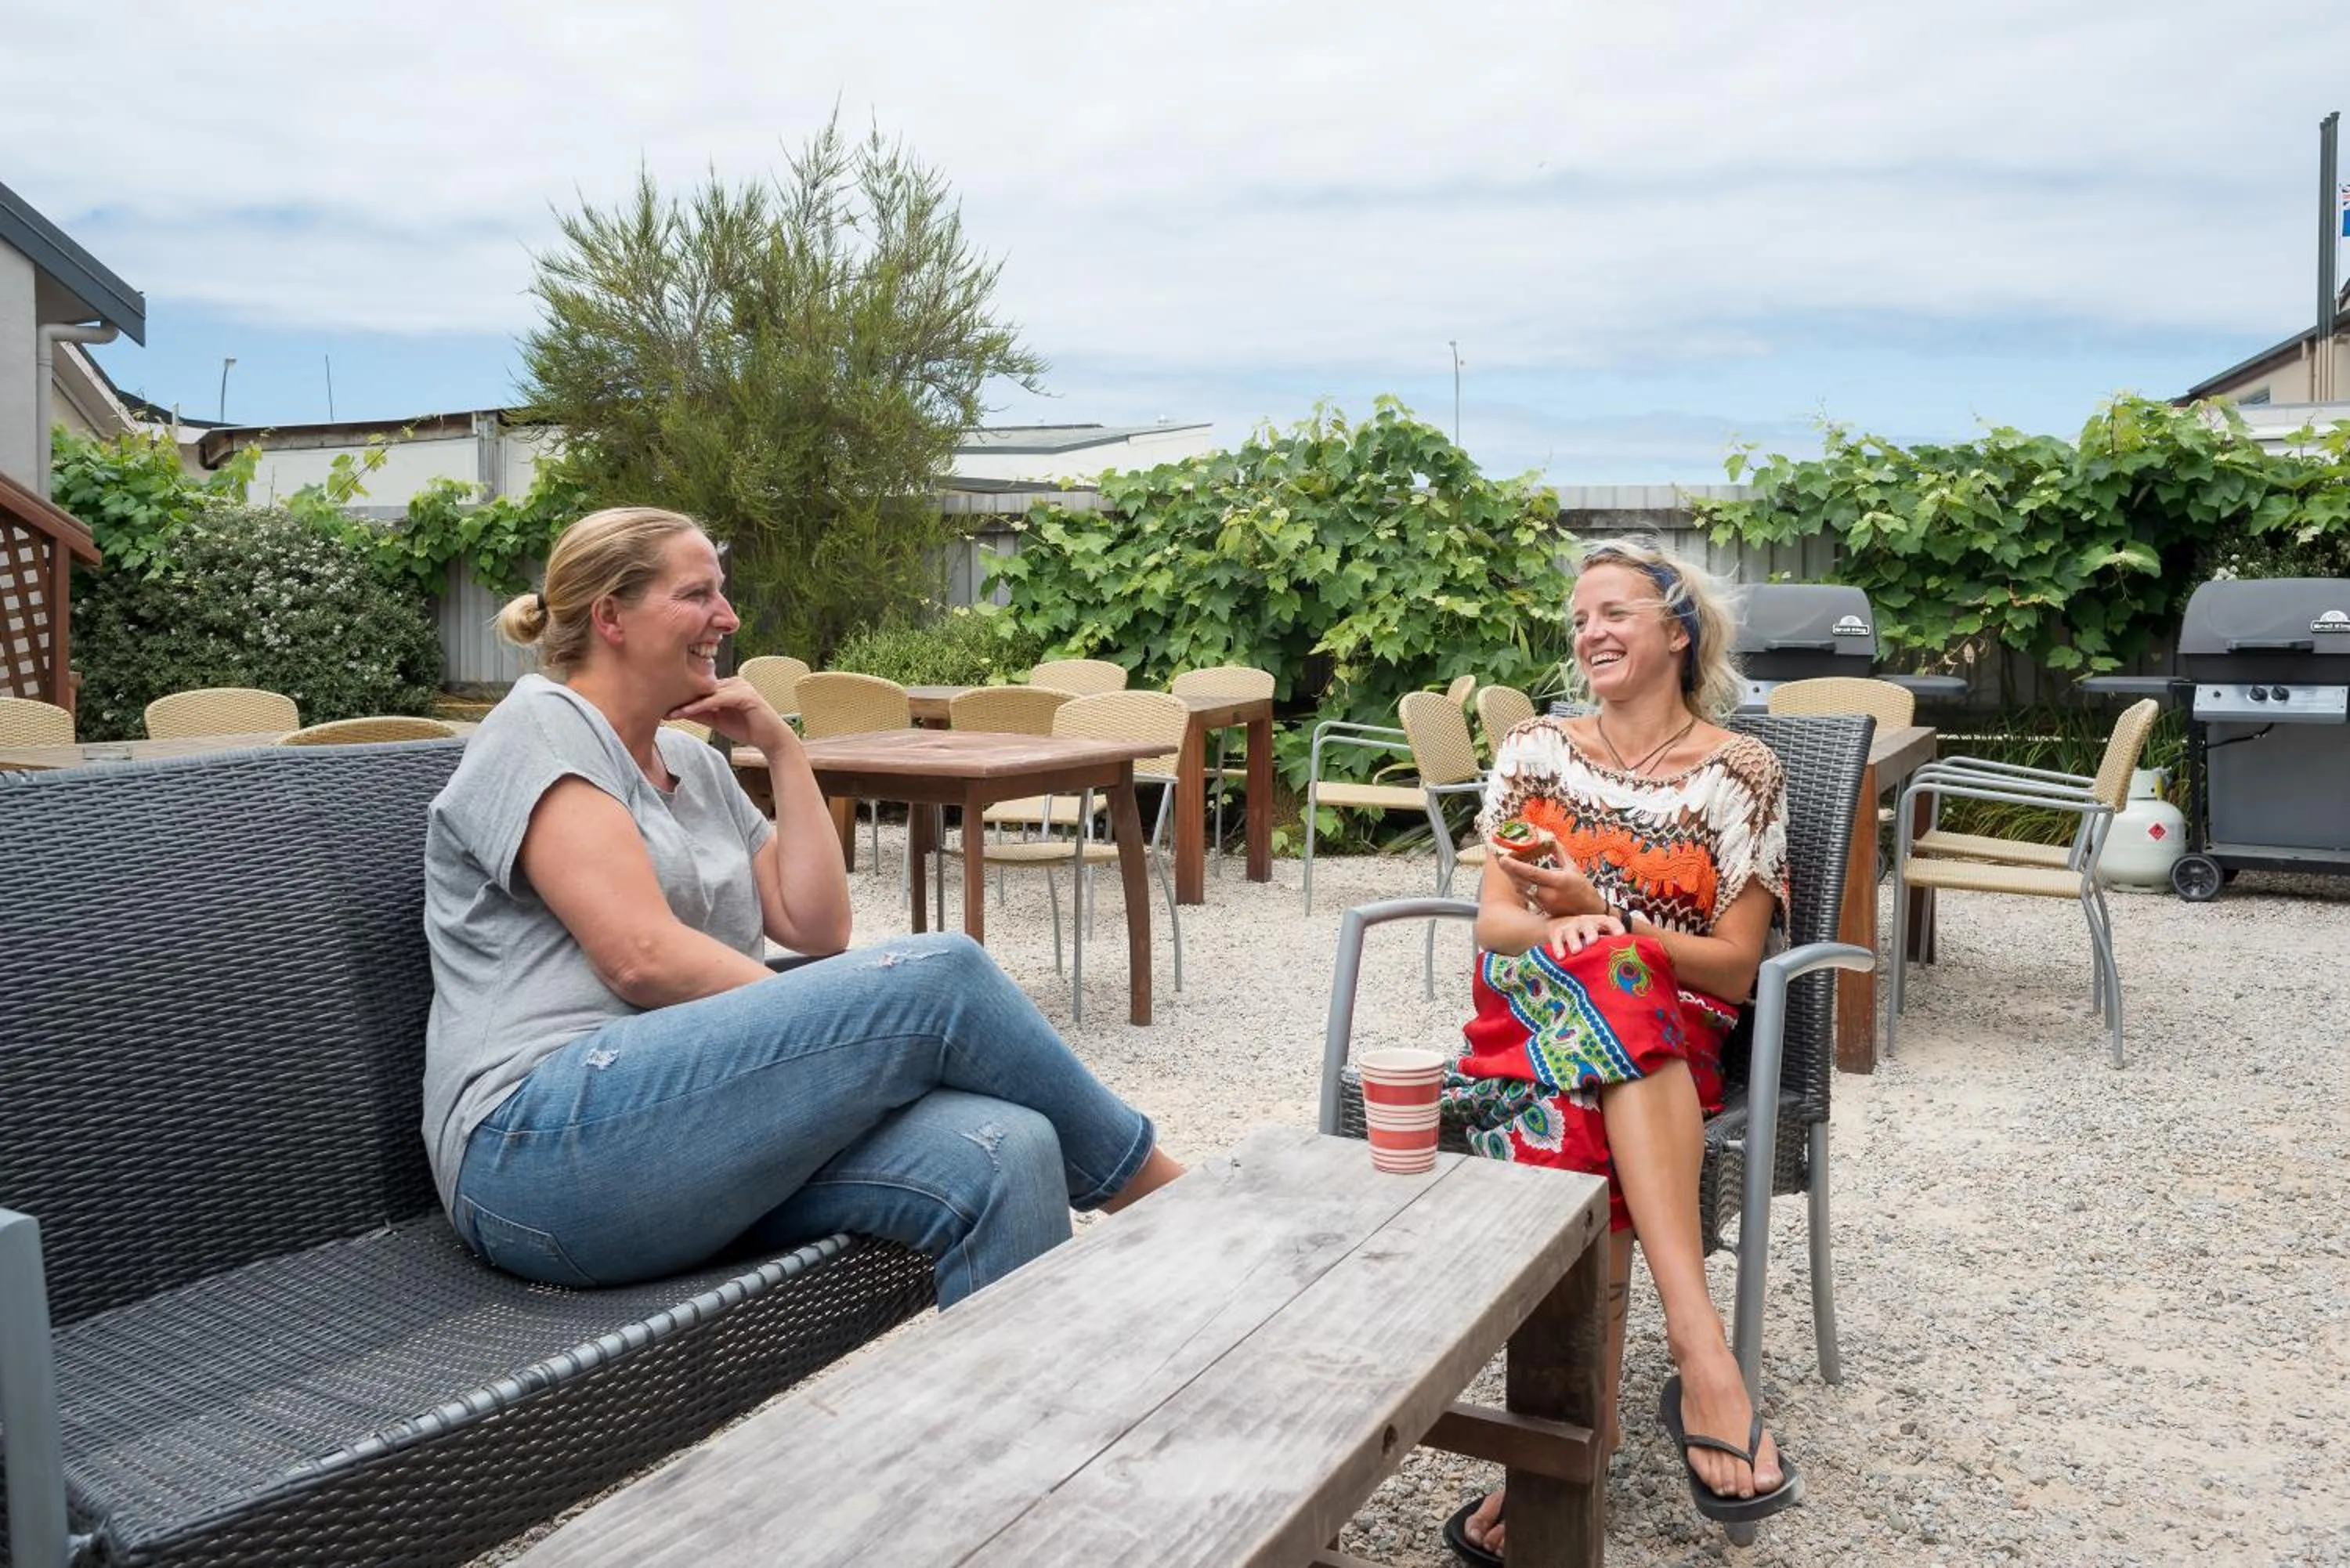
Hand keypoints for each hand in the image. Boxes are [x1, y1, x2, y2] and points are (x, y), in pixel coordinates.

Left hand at [668, 677, 790, 753]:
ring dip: (688, 702)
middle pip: (702, 687)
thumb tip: (678, 711)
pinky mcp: (745, 695)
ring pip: (708, 692)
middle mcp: (734, 681)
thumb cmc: (747, 729)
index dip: (682, 696)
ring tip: (669, 710)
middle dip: (681, 696)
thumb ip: (701, 713)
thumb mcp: (717, 721)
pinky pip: (718, 699)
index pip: (701, 688)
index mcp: (728, 685)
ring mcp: (740, 686)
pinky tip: (686, 712)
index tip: (662, 704)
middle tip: (659, 703)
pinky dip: (701, 706)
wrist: (771, 739)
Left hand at [1494, 852, 1601, 917]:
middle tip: (1500, 859)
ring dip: (1513, 877)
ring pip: (1522, 888)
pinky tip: (1516, 876)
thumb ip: (1559, 853)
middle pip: (1522, 880)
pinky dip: (1520, 884)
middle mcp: (1548, 893)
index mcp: (1557, 881)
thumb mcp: (1572, 868)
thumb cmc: (1582, 888)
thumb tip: (1550, 839)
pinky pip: (1527, 894)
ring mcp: (1544, 902)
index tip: (1503, 859)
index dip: (1515, 866)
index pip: (1532, 872)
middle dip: (1509, 870)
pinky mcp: (1541, 908)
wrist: (1589, 911)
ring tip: (1506, 865)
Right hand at [1542, 910, 1624, 956]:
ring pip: (1572, 932)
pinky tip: (1561, 957)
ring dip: (1574, 941)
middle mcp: (1585, 922)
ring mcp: (1570, 927)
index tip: (1621, 935)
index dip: (1615, 927)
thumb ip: (1611, 945)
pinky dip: (1558, 948)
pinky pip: (1557, 940)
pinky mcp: (1556, 933)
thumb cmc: (1585, 935)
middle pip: (1589, 925)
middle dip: (1591, 932)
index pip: (1609, 921)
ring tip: (1577, 950)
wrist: (1558, 925)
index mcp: (1599, 923)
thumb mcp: (1599, 936)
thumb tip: (1631, 960)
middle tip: (1593, 941)